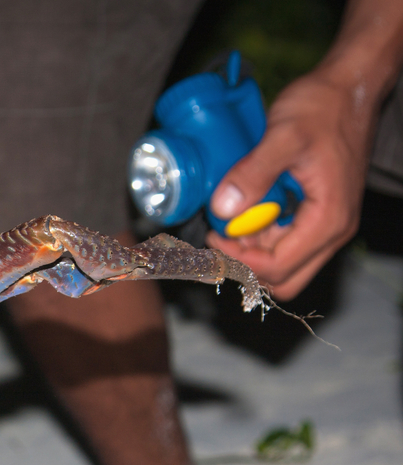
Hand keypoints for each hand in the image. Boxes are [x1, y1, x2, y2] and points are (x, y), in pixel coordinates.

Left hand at [207, 69, 376, 299]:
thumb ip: (253, 174)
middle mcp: (332, 229)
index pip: (278, 268)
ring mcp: (325, 224)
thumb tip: (223, 209)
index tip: (214, 235)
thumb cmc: (324, 107)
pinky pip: (285, 241)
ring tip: (227, 219)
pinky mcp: (316, 214)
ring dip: (251, 250)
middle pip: (283, 277)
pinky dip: (260, 235)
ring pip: (283, 262)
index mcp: (328, 219)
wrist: (348, 87)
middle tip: (218, 235)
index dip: (239, 260)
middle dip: (245, 264)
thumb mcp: (283, 136)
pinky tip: (243, 210)